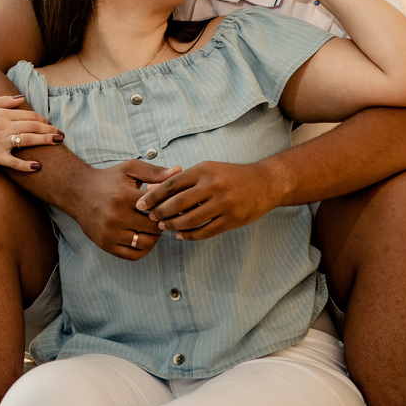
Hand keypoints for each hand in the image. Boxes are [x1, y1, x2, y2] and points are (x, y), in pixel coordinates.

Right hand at [0, 94, 61, 173]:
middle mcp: (2, 126)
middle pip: (33, 126)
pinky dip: (26, 165)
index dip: (42, 118)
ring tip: (58, 142)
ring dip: (46, 141)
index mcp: (0, 113)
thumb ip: (2, 100)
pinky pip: (14, 162)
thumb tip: (22, 98)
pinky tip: (37, 166)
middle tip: (61, 134)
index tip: (50, 123)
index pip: (28, 114)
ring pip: (28, 140)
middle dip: (50, 129)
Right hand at [63, 160, 180, 260]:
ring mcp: (110, 233)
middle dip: (162, 223)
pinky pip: (133, 255)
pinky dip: (143, 249)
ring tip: (153, 227)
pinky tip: (143, 237)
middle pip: (153, 228)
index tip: (169, 205)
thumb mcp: (130, 169)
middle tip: (163, 217)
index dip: (167, 207)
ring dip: (154, 237)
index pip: (157, 208)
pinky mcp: (106, 244)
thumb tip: (180, 171)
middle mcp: (116, 217)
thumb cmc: (107, 179)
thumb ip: (155, 171)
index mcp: (124, 196)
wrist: (78, 193)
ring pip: (145, 243)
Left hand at [133, 160, 283, 240]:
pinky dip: (190, 235)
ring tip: (163, 226)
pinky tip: (181, 235)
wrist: (265, 183)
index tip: (140, 204)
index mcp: (204, 170)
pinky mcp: (232, 219)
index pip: (172, 184)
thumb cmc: (231, 175)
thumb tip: (154, 187)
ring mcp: (224, 204)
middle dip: (160, 212)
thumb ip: (183, 179)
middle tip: (149, 218)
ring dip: (173, 225)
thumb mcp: (208, 169)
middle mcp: (213, 185)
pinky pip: (206, 231)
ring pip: (191, 219)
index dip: (153, 195)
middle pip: (178, 202)